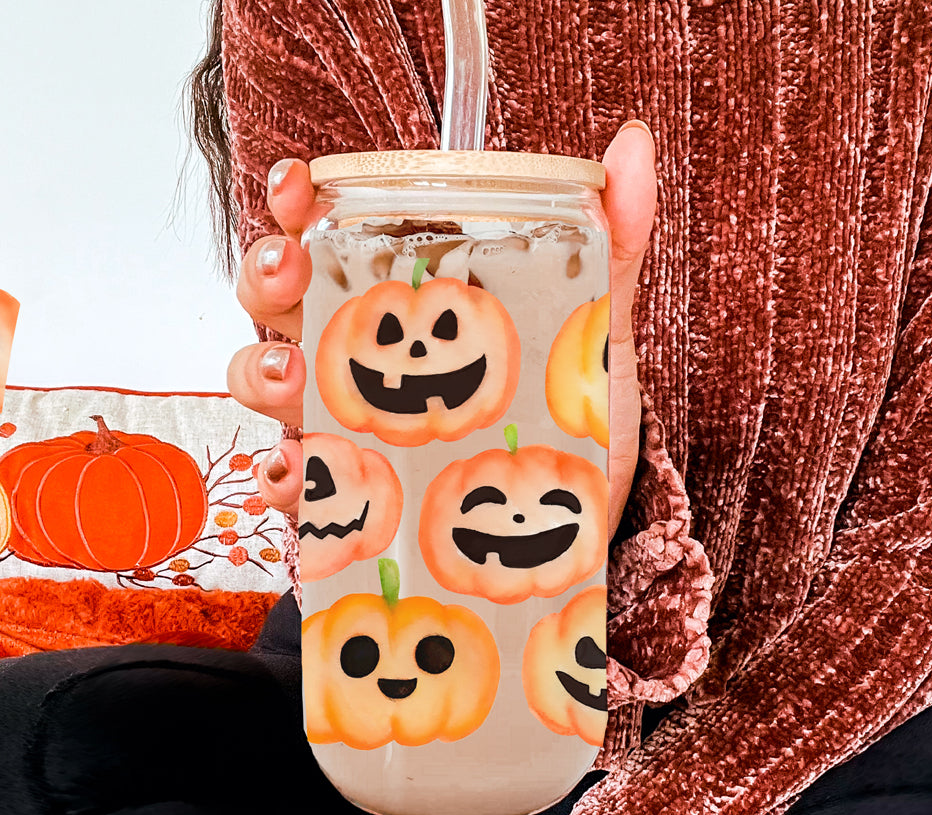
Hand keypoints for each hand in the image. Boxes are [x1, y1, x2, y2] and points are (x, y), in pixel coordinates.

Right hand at [227, 122, 657, 534]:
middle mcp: (369, 356)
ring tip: (295, 377)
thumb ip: (609, 243)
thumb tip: (632, 145)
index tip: (297, 189)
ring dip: (261, 372)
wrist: (589, 514)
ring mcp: (356, 423)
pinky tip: (297, 472)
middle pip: (280, 300)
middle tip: (291, 269)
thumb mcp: (596, 329)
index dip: (297, 205)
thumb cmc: (579, 420)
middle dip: (266, 274)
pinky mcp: (359, 491)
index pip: (335, 237)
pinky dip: (280, 477)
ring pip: (267, 384)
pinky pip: (293, 482)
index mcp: (412, 305)